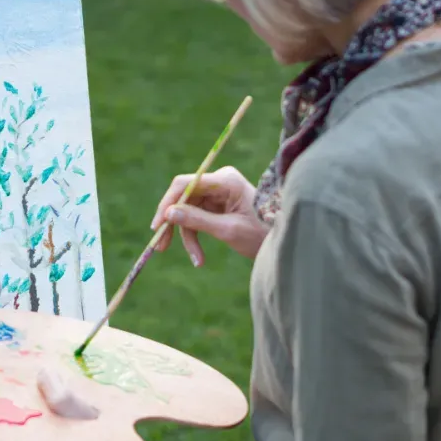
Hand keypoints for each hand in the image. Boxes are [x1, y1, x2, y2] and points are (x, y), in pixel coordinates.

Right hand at [150, 166, 268, 263]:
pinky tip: (199, 258)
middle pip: (183, 198)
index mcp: (225, 180)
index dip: (167, 203)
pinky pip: (197, 218)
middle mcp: (219, 181)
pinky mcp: (218, 205)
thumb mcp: (228, 230)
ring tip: (196, 260)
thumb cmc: (262, 233)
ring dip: (188, 236)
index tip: (157, 226)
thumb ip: (198, 221)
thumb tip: (168, 214)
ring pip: (188, 212)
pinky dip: (196, 237)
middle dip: (174, 224)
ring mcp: (219, 192)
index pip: (185, 184)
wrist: (283, 239)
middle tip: (160, 246)